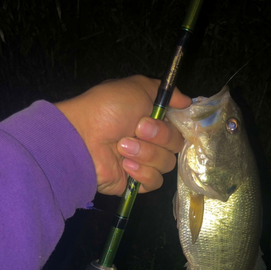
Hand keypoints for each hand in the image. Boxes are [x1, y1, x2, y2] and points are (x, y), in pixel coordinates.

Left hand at [55, 75, 190, 194]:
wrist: (83, 138)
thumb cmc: (107, 109)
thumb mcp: (137, 87)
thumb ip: (165, 92)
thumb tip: (188, 102)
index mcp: (152, 119)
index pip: (179, 125)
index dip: (177, 124)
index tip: (170, 117)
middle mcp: (150, 140)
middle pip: (176, 145)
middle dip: (160, 136)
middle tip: (138, 129)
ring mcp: (143, 162)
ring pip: (166, 164)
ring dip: (146, 153)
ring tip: (122, 147)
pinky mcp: (135, 182)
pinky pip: (154, 181)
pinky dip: (142, 173)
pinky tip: (126, 165)